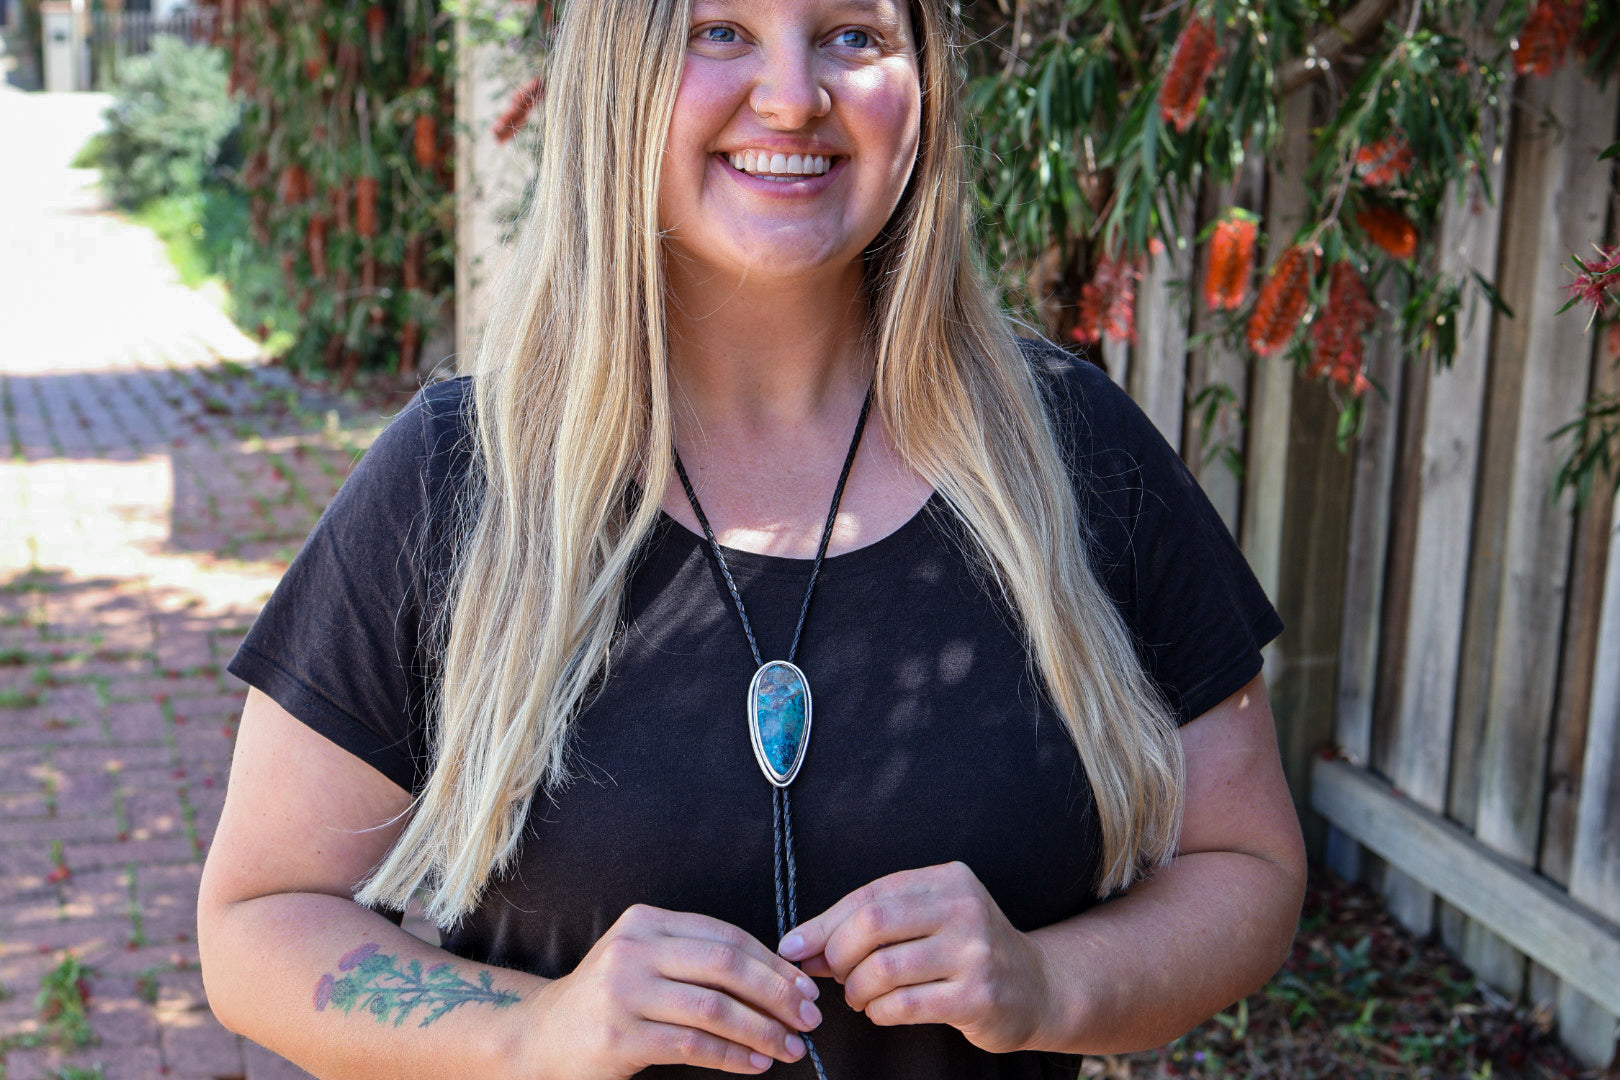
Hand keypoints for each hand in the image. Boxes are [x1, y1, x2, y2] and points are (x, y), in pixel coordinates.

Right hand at [522, 904, 822, 1078]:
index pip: (726, 936)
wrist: (540, 1038)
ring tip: (790, 1047)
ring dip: (762, 1030)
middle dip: (778, 993)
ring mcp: (623, 992)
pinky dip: (733, 1056)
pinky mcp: (620, 1037)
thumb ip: (695, 958)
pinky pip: (693, 1045)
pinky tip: (755, 1064)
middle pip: (726, 965)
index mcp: (646, 922)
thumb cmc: (607, 1001)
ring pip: (714, 1008)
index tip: (806, 986)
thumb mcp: (644, 960)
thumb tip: (779, 977)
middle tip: (809, 1017)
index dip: (773, 963)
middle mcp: (633, 949)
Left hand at [778, 862, 1054, 1053]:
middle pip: (872, 924)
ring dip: (855, 989)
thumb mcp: (928, 919)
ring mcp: (974, 953)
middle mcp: (964, 908)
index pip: (870, 895)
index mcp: (948, 879)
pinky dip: (878, 1011)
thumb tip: (799, 944)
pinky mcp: (977, 997)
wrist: (1037, 988)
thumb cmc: (967, 950)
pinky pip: (903, 1004)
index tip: (794, 946)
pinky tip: (880, 1010)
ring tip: (857, 996)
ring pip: (883, 968)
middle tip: (832, 975)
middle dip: (837, 954)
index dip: (824, 923)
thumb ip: (870, 923)